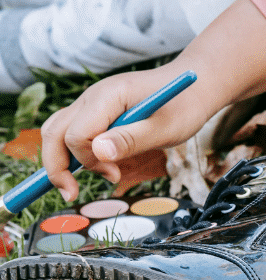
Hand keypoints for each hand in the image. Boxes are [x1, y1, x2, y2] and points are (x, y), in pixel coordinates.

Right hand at [40, 0, 265, 201]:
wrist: (196, 86)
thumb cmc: (184, 106)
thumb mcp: (164, 129)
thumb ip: (131, 140)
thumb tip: (98, 153)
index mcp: (109, 95)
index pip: (76, 134)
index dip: (87, 161)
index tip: (114, 176)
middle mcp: (93, 95)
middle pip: (54, 133)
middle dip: (59, 166)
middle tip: (73, 193)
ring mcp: (91, 101)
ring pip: (56, 132)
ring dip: (66, 160)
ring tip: (99, 177)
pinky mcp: (95, 110)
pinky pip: (71, 130)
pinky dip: (76, 152)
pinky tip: (103, 164)